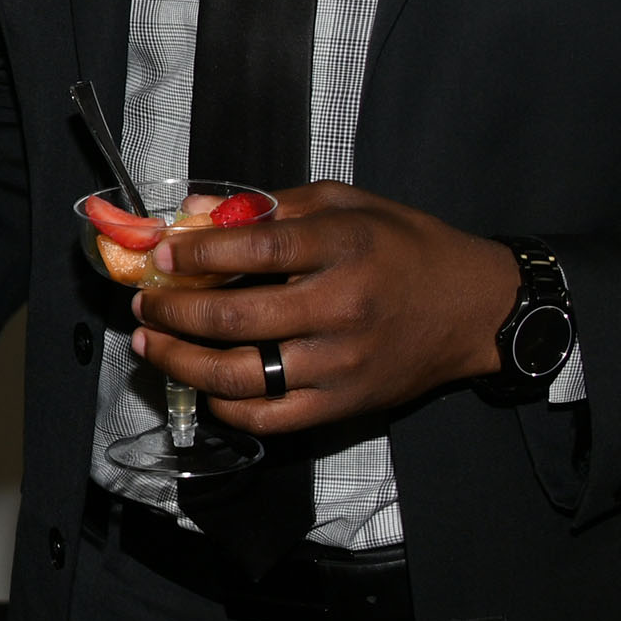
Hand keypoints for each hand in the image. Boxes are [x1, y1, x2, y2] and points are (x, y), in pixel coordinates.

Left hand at [131, 182, 520, 433]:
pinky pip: (269, 417)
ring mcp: (342, 364)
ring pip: (240, 375)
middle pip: (235, 318)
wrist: (476, 308)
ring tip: (151, 343)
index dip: (197, 254)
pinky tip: (201, 383)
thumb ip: (268, 205)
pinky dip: (224, 404)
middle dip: (173, 312)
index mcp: (344, 247)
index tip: (162, 255)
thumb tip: (192, 213)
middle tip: (145, 302)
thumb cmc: (405, 247)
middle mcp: (341, 308)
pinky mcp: (344, 404)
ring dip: (181, 361)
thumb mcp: (346, 203)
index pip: (256, 249)